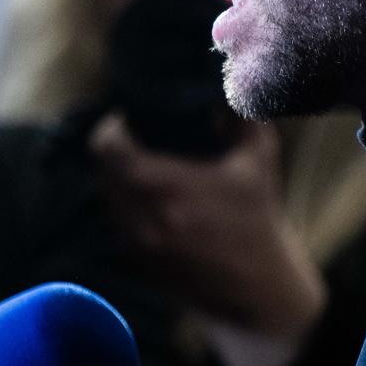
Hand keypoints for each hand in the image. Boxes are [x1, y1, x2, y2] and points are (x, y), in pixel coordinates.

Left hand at [90, 112, 326, 365]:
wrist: (262, 290)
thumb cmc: (260, 220)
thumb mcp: (258, 160)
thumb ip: (242, 113)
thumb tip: (231, 75)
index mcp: (169, 189)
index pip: (108, 150)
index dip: (110, 129)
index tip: (125, 119)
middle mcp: (146, 219)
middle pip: (102, 172)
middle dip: (113, 151)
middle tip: (130, 137)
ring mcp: (139, 245)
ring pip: (106, 198)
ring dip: (115, 178)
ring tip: (137, 163)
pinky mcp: (139, 264)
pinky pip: (116, 222)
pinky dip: (124, 205)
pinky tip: (144, 196)